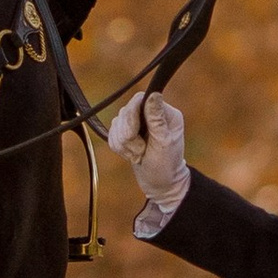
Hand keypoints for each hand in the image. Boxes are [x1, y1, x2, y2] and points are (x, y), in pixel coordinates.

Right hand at [107, 91, 189, 213]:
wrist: (160, 184)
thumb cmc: (166, 166)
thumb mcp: (164, 143)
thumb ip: (157, 118)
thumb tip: (154, 93)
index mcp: (165, 112)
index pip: (139, 99)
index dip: (132, 117)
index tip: (138, 135)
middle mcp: (150, 113)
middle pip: (124, 112)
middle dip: (128, 136)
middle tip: (141, 150)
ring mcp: (138, 122)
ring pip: (116, 123)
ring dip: (124, 145)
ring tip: (139, 155)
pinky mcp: (127, 132)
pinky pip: (111, 134)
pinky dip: (119, 148)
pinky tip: (132, 155)